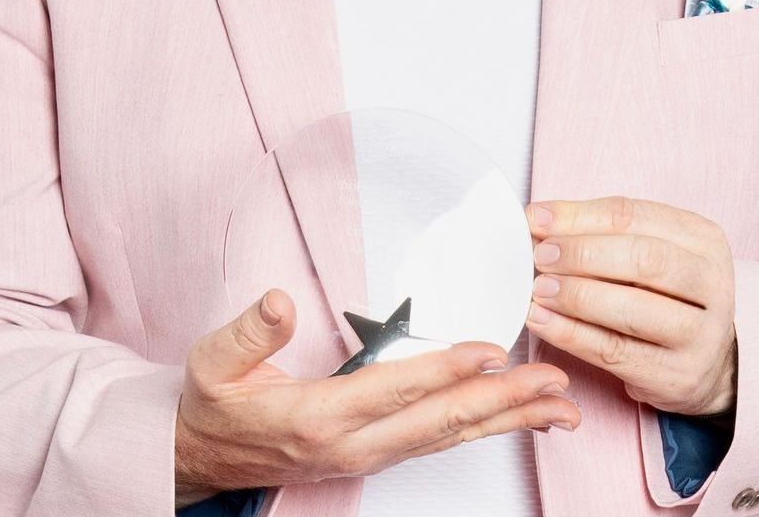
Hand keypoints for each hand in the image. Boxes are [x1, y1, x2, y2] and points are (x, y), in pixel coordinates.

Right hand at [174, 287, 581, 503]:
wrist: (200, 457)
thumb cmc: (211, 405)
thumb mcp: (212, 363)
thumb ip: (249, 333)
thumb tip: (278, 302)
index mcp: (318, 416)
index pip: (395, 390)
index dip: (446, 369)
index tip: (491, 348)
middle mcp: (354, 444)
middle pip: (440, 422)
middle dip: (503, 401)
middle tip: (553, 382)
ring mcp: (369, 455)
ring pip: (450, 438)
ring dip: (507, 419)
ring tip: (557, 404)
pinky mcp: (377, 454)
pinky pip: (440, 443)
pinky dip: (484, 428)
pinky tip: (516, 415)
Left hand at [524, 195, 737, 416]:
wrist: (707, 362)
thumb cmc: (664, 295)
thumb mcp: (647, 253)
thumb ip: (599, 232)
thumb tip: (539, 219)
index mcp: (705, 240)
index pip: (635, 216)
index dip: (580, 216)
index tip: (537, 220)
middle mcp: (713, 285)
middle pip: (642, 259)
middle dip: (582, 254)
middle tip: (540, 255)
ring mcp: (701, 335)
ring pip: (631, 309)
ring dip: (575, 296)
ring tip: (538, 288)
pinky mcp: (678, 376)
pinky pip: (615, 352)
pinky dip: (571, 334)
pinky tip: (543, 321)